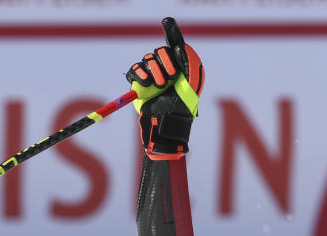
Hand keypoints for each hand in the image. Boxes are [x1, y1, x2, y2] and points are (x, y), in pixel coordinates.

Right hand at [126, 17, 204, 159]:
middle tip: (171, 76)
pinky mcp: (139, 84)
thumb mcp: (191, 82)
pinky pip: (134, 70)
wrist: (168, 123)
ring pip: (146, 60)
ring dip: (154, 70)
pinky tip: (147, 82)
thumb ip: (189, 61)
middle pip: (159, 51)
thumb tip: (179, 45)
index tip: (167, 21)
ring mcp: (151, 76)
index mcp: (180, 67)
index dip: (171, 31)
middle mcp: (165, 69)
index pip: (174, 44)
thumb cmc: (183, 106)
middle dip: (164, 60)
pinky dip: (139, 73)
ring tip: (160, 85)